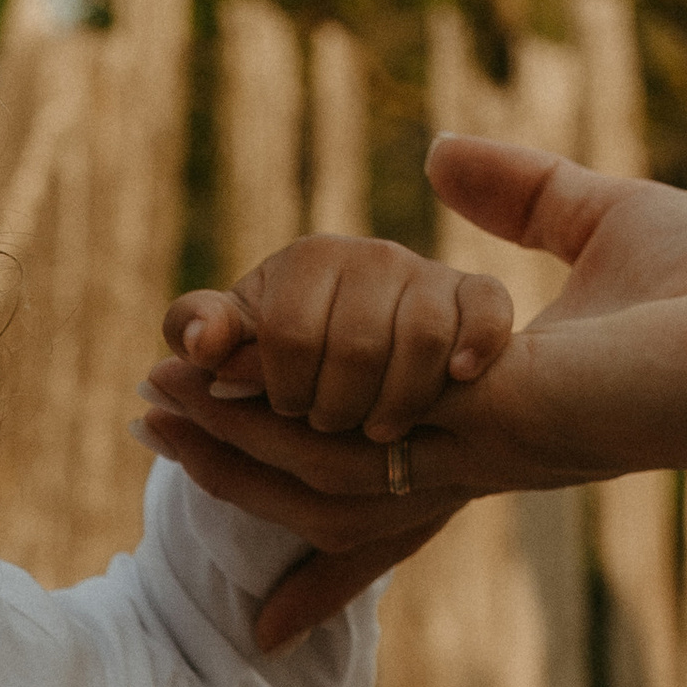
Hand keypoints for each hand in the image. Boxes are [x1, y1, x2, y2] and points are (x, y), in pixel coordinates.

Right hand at [141, 139, 686, 647]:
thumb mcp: (602, 219)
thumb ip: (521, 192)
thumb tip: (441, 153)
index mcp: (490, 420)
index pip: (371, 458)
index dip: (291, 449)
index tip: (217, 423)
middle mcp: (471, 453)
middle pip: (317, 476)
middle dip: (229, 453)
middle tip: (147, 412)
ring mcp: (476, 454)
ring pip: (315, 472)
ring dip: (230, 441)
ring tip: (158, 403)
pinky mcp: (492, 432)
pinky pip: (357, 442)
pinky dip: (282, 422)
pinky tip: (226, 388)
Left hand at [167, 234, 514, 442]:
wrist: (355, 354)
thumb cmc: (282, 352)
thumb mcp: (233, 340)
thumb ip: (199, 329)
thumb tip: (200, 343)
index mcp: (306, 260)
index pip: (288, 334)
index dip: (282, 391)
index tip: (284, 410)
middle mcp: (372, 255)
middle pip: (355, 345)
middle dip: (335, 407)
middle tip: (328, 427)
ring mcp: (429, 274)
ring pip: (422, 339)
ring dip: (396, 401)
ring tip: (378, 432)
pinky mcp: (476, 296)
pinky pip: (488, 308)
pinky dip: (476, 342)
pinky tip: (458, 376)